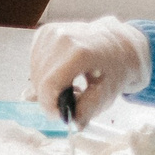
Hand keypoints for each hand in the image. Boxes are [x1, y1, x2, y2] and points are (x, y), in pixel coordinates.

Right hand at [30, 17, 152, 124]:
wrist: (119, 41)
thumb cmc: (116, 67)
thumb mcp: (108, 92)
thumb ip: (88, 109)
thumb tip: (72, 122)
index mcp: (80, 52)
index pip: (49, 84)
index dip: (49, 104)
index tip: (58, 115)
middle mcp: (61, 38)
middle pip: (40, 79)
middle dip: (49, 97)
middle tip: (66, 103)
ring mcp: (51, 33)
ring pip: (35, 71)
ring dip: (46, 85)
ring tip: (68, 87)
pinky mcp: (44, 32)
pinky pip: (35, 62)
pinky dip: (44, 73)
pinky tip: (61, 74)